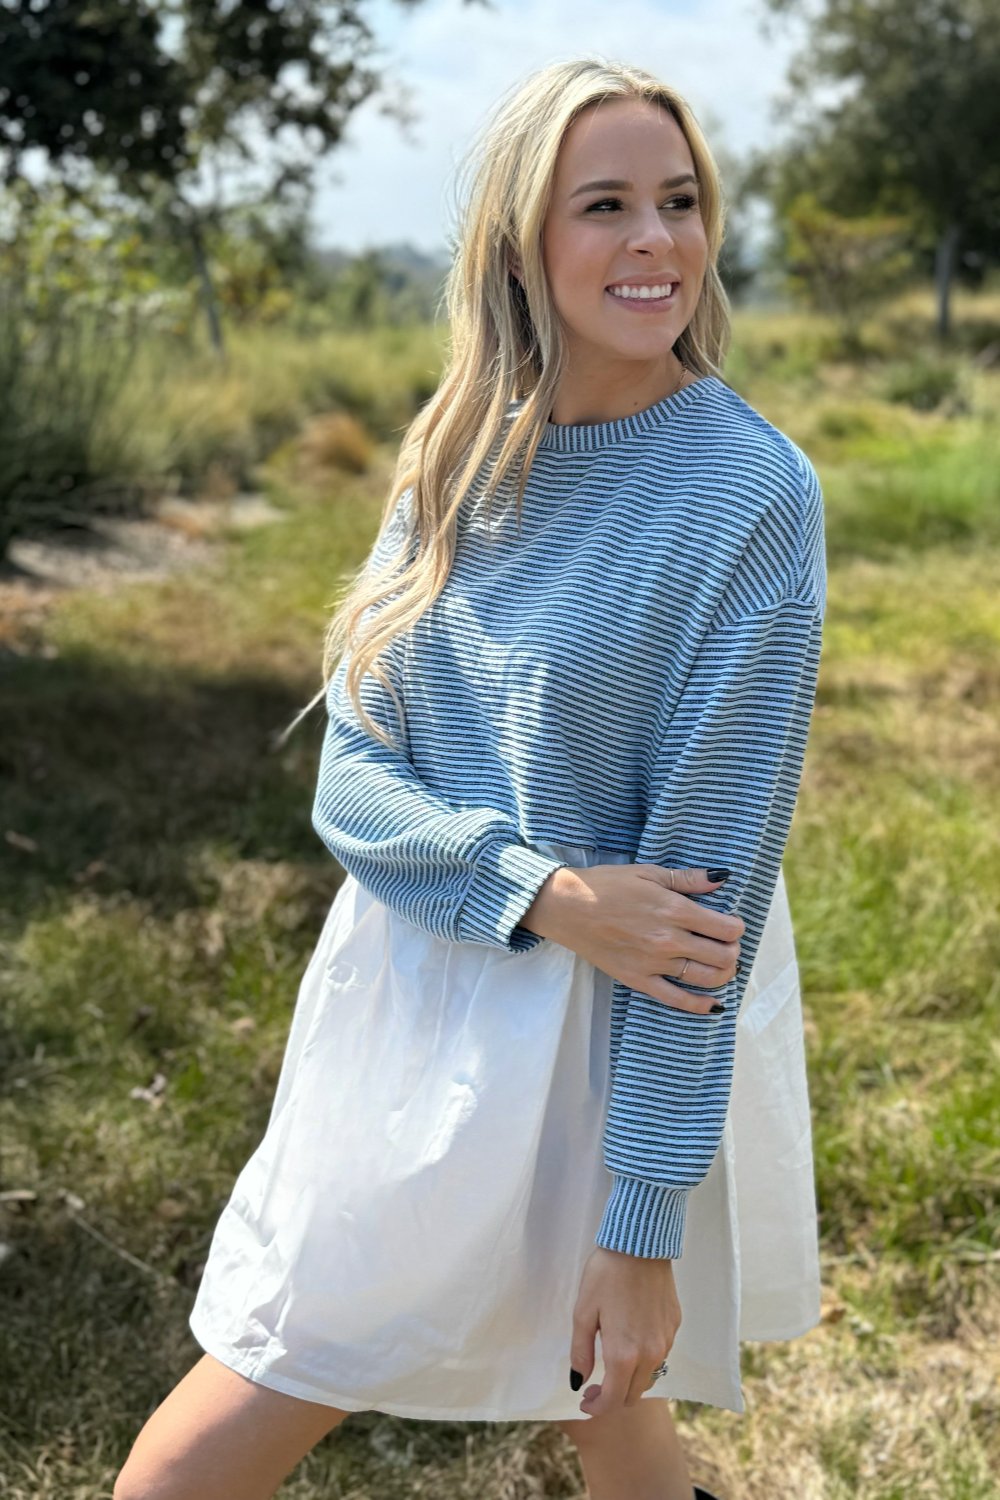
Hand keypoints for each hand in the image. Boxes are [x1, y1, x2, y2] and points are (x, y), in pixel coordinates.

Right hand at [523, 863, 744, 1015]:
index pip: (726, 928)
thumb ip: (688, 879)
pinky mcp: (639, 980)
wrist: (567, 907)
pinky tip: (714, 1004)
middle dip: (733, 950)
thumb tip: (722, 878)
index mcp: (674, 910)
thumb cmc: (607, 885)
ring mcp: (654, 964)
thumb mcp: (649, 873)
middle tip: (726, 943)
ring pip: (706, 978)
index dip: (736, 926)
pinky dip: (700, 1005)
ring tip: (721, 964)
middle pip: (723, 956)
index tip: (730, 923)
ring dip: (724, 973)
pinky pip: (676, 1000)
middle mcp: (669, 941)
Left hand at [569, 1246, 680, 1415]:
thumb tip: (578, 1382)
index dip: (597, 1407)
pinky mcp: (675, 1325)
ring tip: (613, 1363)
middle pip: (634, 1394)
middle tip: (595, 1384)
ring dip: (631, 1379)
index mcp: (625, 1355)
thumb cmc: (606, 1275)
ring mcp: (666, 1340)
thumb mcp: (583, 1312)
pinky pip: (660, 1354)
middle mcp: (651, 1354)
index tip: (585, 1400)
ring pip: (650, 1376)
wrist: (640, 1243)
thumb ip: (581, 1352)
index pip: (614, 1400)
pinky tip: (632, 1339)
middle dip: (613, 1398)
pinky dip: (645, 1358)